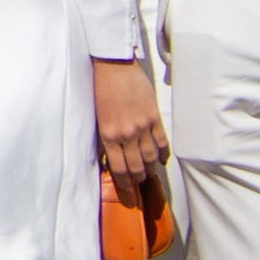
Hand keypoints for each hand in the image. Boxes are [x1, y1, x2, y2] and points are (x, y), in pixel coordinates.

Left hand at [92, 57, 168, 197]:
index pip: (119, 169)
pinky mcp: (153, 116)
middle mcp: (126, 134)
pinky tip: (161, 160)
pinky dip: (163, 153)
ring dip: (151, 169)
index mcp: (109, 135)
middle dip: (139, 179)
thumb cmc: (101, 88)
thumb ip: (105, 138)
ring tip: (149, 174)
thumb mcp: (97, 117)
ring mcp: (142, 126)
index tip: (128, 193)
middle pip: (137, 167)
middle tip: (139, 185)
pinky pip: (162, 141)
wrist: (113, 65)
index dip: (125, 185)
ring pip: (151, 157)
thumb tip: (108, 158)